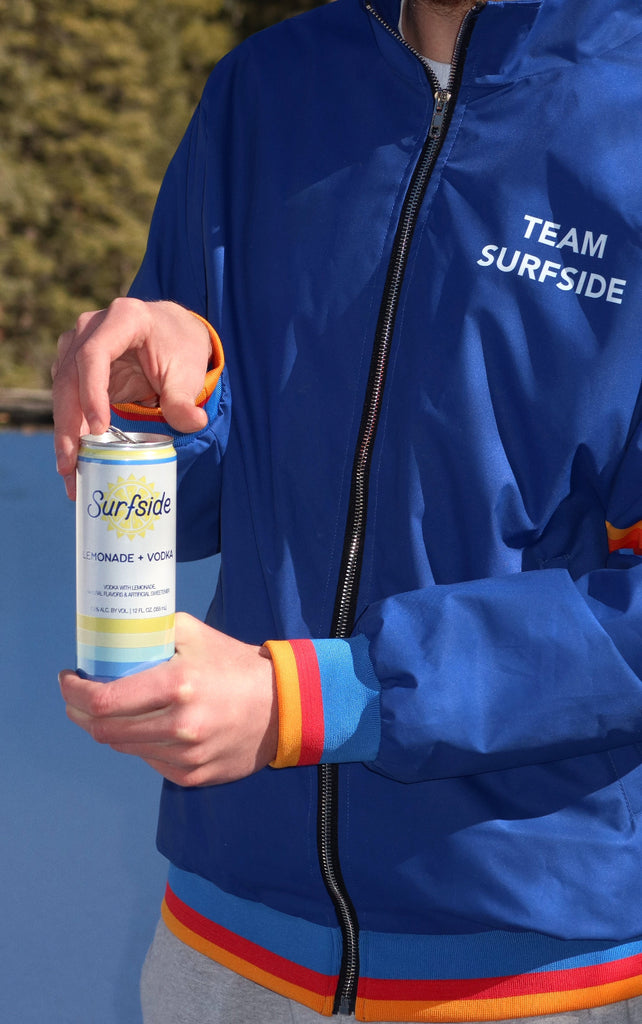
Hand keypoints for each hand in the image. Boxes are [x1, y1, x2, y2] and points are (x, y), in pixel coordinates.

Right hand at [52, 298, 211, 498]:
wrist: (170, 332)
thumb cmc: (180, 346)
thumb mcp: (188, 370)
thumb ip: (185, 398)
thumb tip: (194, 424)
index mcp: (123, 318)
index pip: (94, 355)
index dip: (91, 392)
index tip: (97, 429)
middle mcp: (90, 328)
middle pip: (68, 378)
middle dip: (68, 425)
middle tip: (70, 465)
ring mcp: (76, 346)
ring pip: (62, 392)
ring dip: (64, 434)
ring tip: (70, 473)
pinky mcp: (74, 368)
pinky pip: (67, 401)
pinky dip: (70, 431)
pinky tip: (75, 460)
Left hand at [59, 613, 277, 786]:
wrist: (283, 707)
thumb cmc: (237, 666)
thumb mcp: (197, 635)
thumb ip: (156, 630)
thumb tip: (116, 631)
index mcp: (178, 685)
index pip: (105, 701)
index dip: (75, 693)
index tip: (69, 679)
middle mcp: (180, 725)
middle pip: (105, 731)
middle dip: (81, 712)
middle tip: (79, 696)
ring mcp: (186, 756)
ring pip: (124, 747)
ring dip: (108, 728)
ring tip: (110, 709)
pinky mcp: (193, 776)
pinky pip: (149, 761)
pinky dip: (139, 743)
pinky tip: (146, 726)